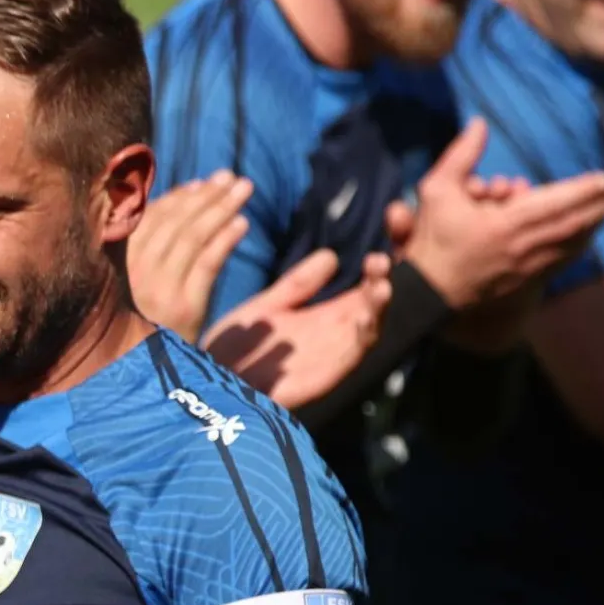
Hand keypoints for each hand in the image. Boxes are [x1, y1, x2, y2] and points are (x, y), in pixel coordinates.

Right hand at [127, 171, 253, 339]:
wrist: (143, 386)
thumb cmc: (139, 338)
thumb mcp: (133, 296)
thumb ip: (145, 259)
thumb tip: (171, 210)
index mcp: (116, 270)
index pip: (148, 221)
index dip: (176, 199)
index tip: (200, 185)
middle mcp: (133, 277)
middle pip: (172, 223)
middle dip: (204, 196)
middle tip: (229, 178)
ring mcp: (158, 292)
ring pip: (191, 237)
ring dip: (220, 208)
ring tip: (244, 189)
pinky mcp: (184, 309)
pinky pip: (207, 265)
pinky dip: (224, 240)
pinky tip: (242, 224)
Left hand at [205, 251, 392, 406]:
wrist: (211, 384)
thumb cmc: (238, 349)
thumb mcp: (268, 307)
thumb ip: (297, 285)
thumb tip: (332, 255)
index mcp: (329, 313)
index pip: (369, 281)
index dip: (383, 256)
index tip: (392, 220)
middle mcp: (337, 333)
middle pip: (376, 301)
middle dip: (386, 277)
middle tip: (382, 255)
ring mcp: (332, 355)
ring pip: (370, 329)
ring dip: (378, 307)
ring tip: (381, 284)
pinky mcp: (322, 378)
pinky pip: (349, 358)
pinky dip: (361, 339)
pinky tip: (362, 317)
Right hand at [401, 117, 603, 311]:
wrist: (425, 294)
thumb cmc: (431, 240)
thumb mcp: (436, 191)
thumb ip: (461, 156)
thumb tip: (480, 123)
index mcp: (503, 226)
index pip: (554, 205)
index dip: (582, 191)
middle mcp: (522, 248)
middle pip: (573, 225)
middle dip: (600, 206)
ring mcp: (526, 268)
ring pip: (571, 244)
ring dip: (594, 225)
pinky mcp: (524, 281)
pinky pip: (561, 261)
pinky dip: (578, 245)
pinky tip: (587, 235)